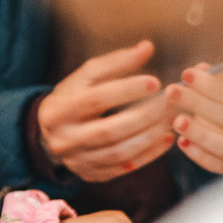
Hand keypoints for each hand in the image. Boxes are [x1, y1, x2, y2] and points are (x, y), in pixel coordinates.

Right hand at [36, 40, 176, 183]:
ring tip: (172, 119)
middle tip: (171, 102)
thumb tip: (147, 47)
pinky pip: (124, 168)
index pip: (95, 99)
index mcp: (59, 109)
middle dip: (145, 116)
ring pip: (119, 154)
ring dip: (151, 136)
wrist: (50, 134)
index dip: (126, 90)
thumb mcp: (85, 77)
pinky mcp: (91, 175)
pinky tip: (166, 139)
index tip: (155, 82)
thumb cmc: (73, 97)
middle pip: (109, 131)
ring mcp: (78, 161)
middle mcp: (65, 139)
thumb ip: (115, 62)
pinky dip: (149, 155)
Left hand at [167, 64, 222, 175]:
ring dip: (199, 133)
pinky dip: (199, 155)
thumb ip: (215, 76)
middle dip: (198, 104)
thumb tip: (198, 71)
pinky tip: (181, 141)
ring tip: (177, 120)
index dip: (211, 86)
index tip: (186, 75)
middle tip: (173, 92)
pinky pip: (219, 165)